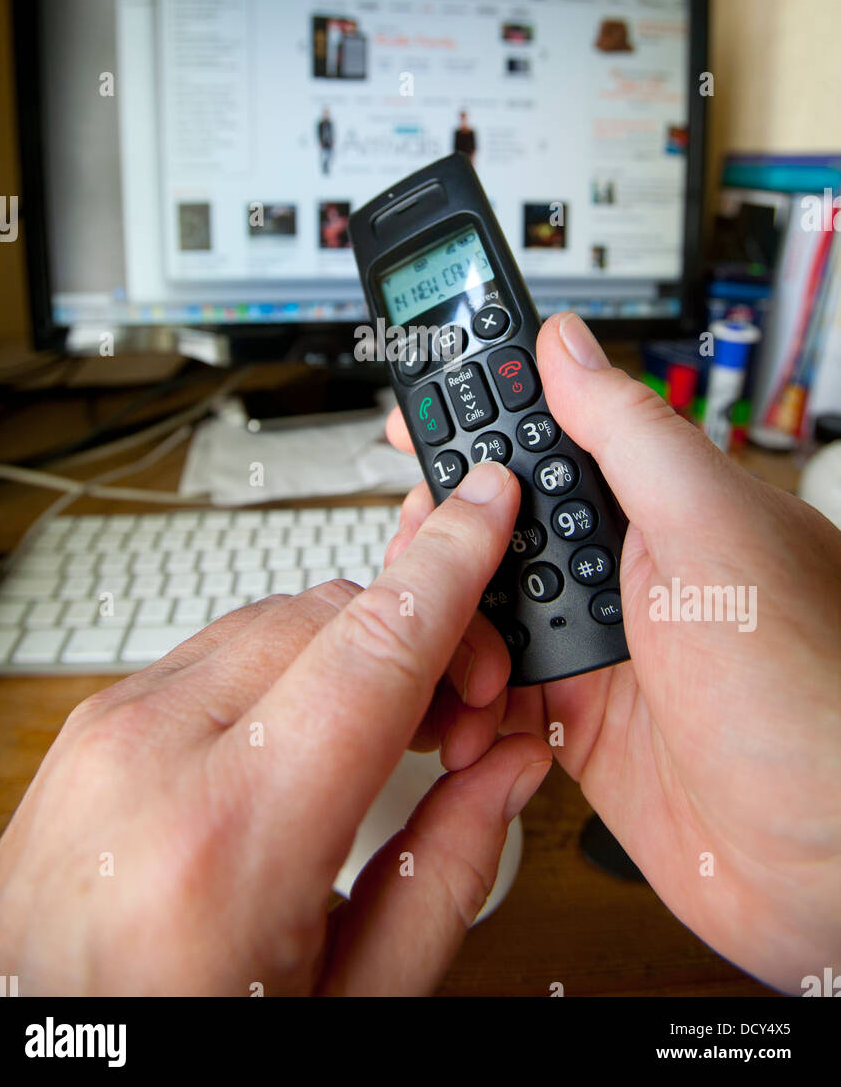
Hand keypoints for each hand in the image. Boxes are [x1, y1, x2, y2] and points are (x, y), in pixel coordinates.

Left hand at [0, 463, 549, 995]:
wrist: (24, 1057)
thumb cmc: (175, 1047)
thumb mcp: (346, 1003)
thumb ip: (445, 872)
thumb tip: (511, 765)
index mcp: (232, 839)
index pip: (372, 646)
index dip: (450, 563)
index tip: (489, 503)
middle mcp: (154, 757)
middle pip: (327, 613)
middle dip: (420, 629)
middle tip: (470, 712)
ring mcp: (108, 732)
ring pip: (271, 617)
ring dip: (353, 645)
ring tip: (395, 727)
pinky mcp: (89, 727)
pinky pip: (214, 651)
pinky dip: (285, 664)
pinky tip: (312, 728)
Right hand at [384, 313, 840, 993]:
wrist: (835, 861)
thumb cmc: (813, 691)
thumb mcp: (713, 533)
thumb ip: (629, 434)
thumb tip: (565, 342)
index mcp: (656, 507)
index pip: (541, 440)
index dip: (470, 430)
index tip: (405, 428)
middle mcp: (622, 571)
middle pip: (489, 530)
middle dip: (439, 545)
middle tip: (415, 571)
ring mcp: (598, 650)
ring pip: (476, 613)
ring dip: (444, 631)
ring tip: (456, 662)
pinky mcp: (577, 726)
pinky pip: (487, 699)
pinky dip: (460, 706)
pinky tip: (461, 714)